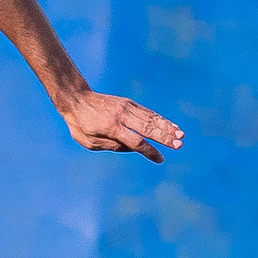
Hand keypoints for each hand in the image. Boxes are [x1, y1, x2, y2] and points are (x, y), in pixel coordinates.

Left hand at [62, 90, 183, 162]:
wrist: (76, 99)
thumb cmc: (80, 124)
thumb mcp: (88, 141)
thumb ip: (110, 146)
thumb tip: (132, 148)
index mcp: (110, 128)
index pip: (135, 142)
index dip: (149, 151)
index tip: (160, 159)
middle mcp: (121, 116)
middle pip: (147, 128)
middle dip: (164, 137)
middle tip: (179, 145)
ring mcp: (126, 107)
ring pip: (150, 118)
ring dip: (167, 127)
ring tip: (181, 135)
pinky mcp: (128, 103)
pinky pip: (147, 112)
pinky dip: (160, 119)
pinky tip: (171, 126)